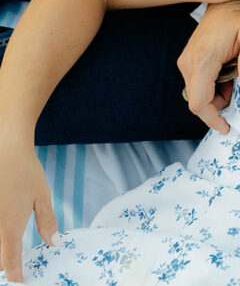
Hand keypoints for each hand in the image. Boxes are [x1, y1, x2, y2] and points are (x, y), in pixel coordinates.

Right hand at [0, 137, 57, 282]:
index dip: (14, 276)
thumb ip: (47, 222)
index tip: (20, 283)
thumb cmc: (25, 172)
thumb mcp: (42, 196)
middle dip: (3, 265)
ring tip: (9, 253)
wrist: (4, 148)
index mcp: (10, 226)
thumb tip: (53, 244)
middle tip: (15, 269)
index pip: (9, 261)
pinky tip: (4, 237)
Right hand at [176, 0, 239, 133]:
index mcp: (201, 60)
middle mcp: (188, 62)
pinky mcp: (189, 59)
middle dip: (217, 109)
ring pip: (197, 94)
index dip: (212, 119)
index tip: (228, 128)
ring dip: (217, 98)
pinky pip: (197, 84)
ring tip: (238, 85)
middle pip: (196, 101)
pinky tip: (230, 78)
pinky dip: (213, 88)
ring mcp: (186, 61)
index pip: (199, 103)